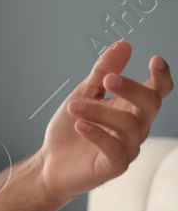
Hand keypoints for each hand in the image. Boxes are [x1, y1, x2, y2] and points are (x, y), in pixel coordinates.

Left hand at [36, 38, 171, 199]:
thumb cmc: (69, 130)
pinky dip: (97, 134)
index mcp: (132, 108)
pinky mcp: (114, 166)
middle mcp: (136, 128)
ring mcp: (127, 148)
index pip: (158, 91)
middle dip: (131, 89)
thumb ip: (103, 72)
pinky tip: (80, 125)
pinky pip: (115, 149)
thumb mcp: (84, 94)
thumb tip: (124, 44)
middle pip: (150, 104)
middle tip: (107, 79)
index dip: (161, 76)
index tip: (154, 59)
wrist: (49, 164)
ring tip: (74, 106)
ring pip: (128, 125)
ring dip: (100, 112)